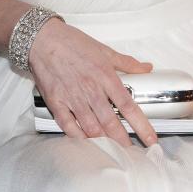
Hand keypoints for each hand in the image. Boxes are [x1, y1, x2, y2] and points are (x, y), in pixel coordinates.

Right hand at [28, 18, 156, 147]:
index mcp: (105, 76)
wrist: (42, 39)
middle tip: (132, 152)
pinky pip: (68, 126)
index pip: (128, 106)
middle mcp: (91, 90)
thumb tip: (146, 67)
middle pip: (111, 122)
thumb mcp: (103, 49)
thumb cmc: (71, 42)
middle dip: (123, 141)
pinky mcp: (56, 103)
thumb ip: (126, 62)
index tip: (151, 138)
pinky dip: (78, 137)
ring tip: (113, 151)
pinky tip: (86, 143)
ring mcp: (73, 98)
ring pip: (91, 128)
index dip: (141, 125)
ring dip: (103, 142)